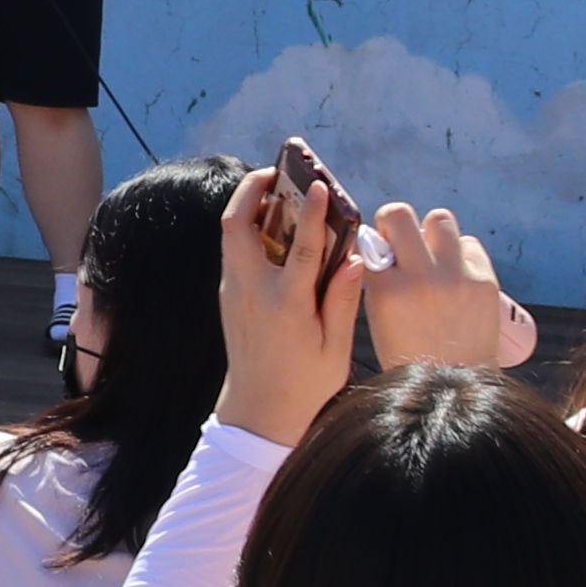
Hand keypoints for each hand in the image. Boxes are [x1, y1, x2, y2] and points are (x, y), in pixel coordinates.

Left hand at [212, 163, 370, 440]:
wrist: (258, 415)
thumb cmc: (304, 386)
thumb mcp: (334, 348)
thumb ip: (344, 299)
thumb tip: (356, 258)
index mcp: (285, 303)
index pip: (301, 245)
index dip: (312, 211)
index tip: (321, 184)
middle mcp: (251, 290)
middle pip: (238, 224)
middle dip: (254, 189)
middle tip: (279, 171)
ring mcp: (234, 291)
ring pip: (231, 234)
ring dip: (249, 205)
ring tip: (277, 189)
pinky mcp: (229, 297)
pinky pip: (234, 250)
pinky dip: (248, 228)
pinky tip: (273, 225)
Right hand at [355, 202, 515, 370]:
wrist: (454, 384)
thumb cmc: (409, 354)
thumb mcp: (378, 318)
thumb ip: (377, 280)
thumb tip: (379, 241)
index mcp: (388, 290)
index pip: (372, 238)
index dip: (376, 240)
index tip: (380, 245)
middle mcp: (421, 278)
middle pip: (401, 214)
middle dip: (396, 222)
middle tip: (401, 238)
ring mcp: (456, 278)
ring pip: (440, 219)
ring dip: (432, 233)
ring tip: (433, 254)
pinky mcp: (484, 281)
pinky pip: (470, 245)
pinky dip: (460, 255)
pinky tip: (456, 274)